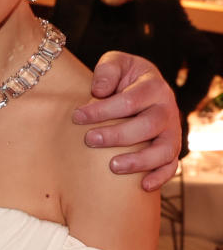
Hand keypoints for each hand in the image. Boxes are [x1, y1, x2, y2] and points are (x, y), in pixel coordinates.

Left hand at [72, 51, 180, 191]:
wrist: (142, 88)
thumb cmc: (123, 78)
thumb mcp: (116, 63)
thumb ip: (107, 70)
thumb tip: (100, 91)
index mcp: (154, 86)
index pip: (130, 100)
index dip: (103, 110)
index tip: (78, 117)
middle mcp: (167, 109)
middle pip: (148, 125)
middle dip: (117, 135)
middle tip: (89, 139)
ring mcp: (172, 131)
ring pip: (164, 149)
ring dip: (139, 160)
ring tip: (112, 167)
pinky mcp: (171, 149)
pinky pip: (171, 166)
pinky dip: (161, 177)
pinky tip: (143, 186)